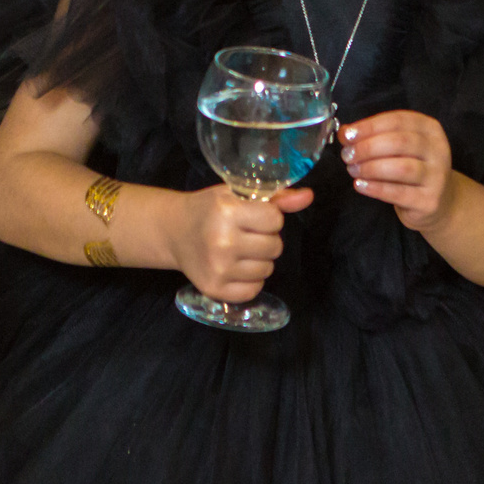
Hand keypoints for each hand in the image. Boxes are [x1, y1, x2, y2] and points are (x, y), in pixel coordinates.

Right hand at [169, 183, 310, 302]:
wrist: (174, 231)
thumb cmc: (210, 208)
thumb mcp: (238, 194)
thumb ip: (276, 197)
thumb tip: (309, 197)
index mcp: (227, 212)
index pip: (275, 220)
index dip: (268, 217)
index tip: (252, 216)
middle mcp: (223, 242)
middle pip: (274, 247)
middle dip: (265, 239)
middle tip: (245, 234)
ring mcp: (218, 269)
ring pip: (267, 270)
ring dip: (259, 260)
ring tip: (239, 250)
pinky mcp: (215, 290)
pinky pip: (254, 289)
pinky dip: (250, 280)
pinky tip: (235, 267)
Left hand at [341, 111, 457, 230]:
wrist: (439, 201)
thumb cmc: (413, 167)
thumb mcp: (399, 147)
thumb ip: (375, 136)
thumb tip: (345, 133)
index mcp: (430, 129)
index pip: (397, 120)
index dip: (369, 126)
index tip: (347, 134)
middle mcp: (438, 150)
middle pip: (399, 142)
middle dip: (367, 147)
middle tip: (348, 154)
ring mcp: (437, 176)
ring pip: (400, 167)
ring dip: (370, 168)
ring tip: (353, 170)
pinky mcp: (429, 200)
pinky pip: (398, 192)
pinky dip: (375, 188)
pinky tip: (360, 185)